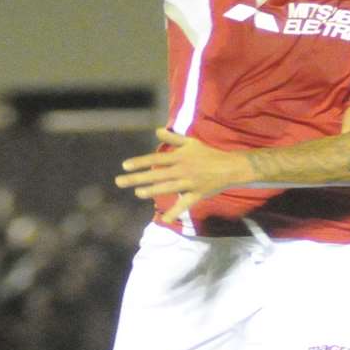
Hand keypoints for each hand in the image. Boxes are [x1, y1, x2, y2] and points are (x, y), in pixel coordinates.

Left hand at [115, 128, 252, 223]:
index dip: (140, 162)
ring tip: (137, 193)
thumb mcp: (191, 142)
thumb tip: (157, 130)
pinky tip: (164, 219)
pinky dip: (175, 212)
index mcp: (179, 157)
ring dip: (152, 191)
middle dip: (137, 178)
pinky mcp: (197, 194)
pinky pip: (184, 204)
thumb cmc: (208, 154)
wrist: (230, 166)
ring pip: (167, 188)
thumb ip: (173, 138)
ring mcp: (189, 183)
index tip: (124, 165)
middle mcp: (182, 170)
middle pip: (156, 174)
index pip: (156, 159)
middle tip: (119, 181)